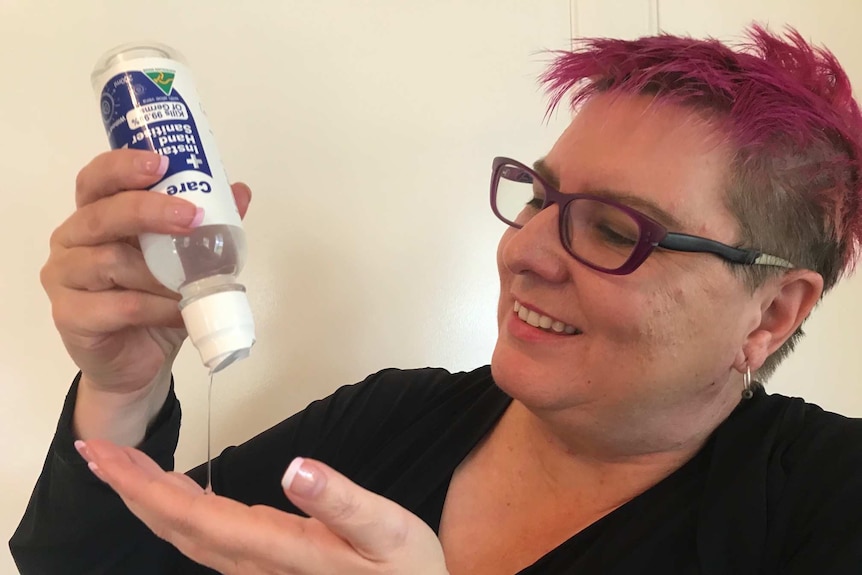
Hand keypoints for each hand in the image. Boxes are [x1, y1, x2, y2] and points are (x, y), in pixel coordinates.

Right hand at [41, 149, 251, 395]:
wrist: (140, 362)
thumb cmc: (156, 302)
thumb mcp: (188, 261)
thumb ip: (207, 226)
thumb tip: (240, 191)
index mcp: (96, 216)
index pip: (97, 179)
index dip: (123, 166)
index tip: (161, 162)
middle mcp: (72, 240)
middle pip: (102, 214)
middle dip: (148, 210)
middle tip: (191, 216)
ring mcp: (64, 278)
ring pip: (108, 262)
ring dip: (158, 272)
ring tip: (189, 283)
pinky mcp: (69, 316)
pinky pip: (118, 306)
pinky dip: (156, 308)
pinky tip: (179, 311)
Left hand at [75, 439, 449, 574]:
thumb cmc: (406, 569)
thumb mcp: (387, 530)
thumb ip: (342, 501)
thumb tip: (297, 467)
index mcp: (279, 549)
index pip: (194, 516)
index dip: (144, 487)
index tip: (106, 457)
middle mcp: (256, 564)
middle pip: (177, 527)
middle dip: (130, 489)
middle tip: (95, 451)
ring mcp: (257, 568)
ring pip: (186, 535)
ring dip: (148, 499)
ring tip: (121, 465)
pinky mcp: (265, 563)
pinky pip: (205, 538)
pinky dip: (176, 510)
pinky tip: (172, 492)